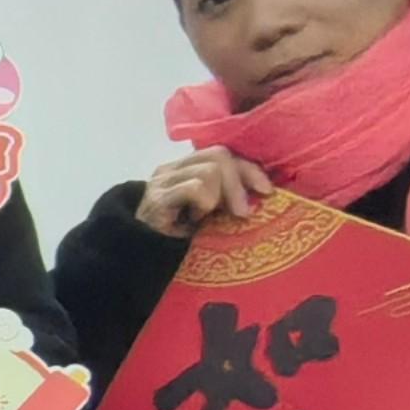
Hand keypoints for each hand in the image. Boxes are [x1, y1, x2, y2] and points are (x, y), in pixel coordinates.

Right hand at [140, 147, 267, 239]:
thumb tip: (261, 190)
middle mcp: (172, 168)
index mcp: (186, 167)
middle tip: (243, 213)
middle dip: (239, 183)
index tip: (266, 191)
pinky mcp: (158, 198)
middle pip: (219, 155)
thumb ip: (226, 194)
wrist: (143, 256)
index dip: (249, 169)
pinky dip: (204, 204)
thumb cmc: (180, 236)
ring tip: (206, 217)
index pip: (222, 152)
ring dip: (219, 197)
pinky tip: (194, 220)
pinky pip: (196, 188)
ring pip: (210, 170)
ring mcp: (163, 181)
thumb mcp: (210, 210)